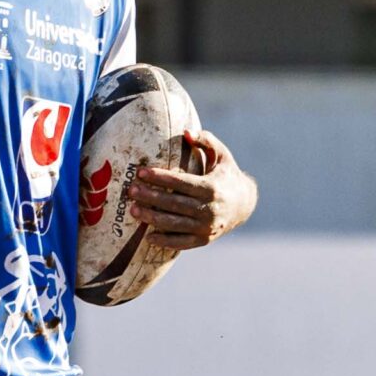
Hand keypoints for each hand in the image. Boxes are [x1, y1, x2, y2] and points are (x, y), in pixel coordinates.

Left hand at [131, 129, 256, 251]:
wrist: (244, 204)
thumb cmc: (226, 175)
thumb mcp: (221, 154)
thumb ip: (205, 140)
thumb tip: (186, 132)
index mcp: (212, 187)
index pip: (181, 183)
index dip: (159, 177)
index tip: (141, 172)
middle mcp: (209, 209)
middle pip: (174, 203)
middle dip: (150, 197)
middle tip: (131, 191)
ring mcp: (206, 227)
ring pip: (174, 223)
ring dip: (152, 217)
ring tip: (133, 210)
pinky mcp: (204, 240)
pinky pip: (181, 242)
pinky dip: (165, 241)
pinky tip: (148, 237)